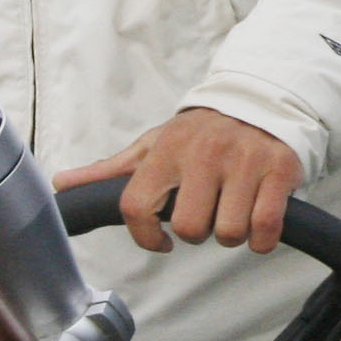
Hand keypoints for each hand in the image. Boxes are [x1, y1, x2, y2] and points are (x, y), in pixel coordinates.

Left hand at [64, 106, 308, 255]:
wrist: (261, 99)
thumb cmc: (201, 132)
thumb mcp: (154, 145)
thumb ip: (110, 171)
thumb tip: (62, 184)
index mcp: (166, 150)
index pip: (137, 206)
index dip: (145, 236)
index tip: (160, 241)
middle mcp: (203, 154)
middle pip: (189, 228)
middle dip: (198, 233)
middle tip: (206, 215)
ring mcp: (244, 162)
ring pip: (229, 233)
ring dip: (232, 235)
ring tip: (233, 212)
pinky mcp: (279, 171)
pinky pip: (266, 229)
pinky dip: (262, 239)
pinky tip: (258, 224)